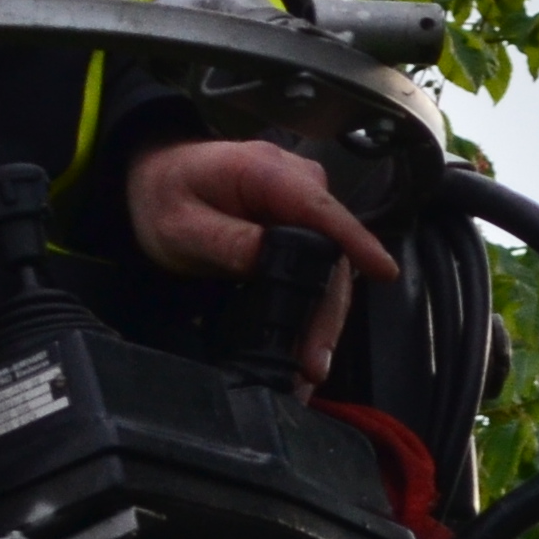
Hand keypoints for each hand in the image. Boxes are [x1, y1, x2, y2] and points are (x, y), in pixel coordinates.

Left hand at [125, 138, 400, 383]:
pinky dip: (314, 303)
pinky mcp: (301, 223)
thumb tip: (268, 260)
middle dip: (328, 309)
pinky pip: (319, 264)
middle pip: (332, 249)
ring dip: (324, 315)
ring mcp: (303, 202)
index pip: (320, 210)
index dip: (355, 242)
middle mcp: (296, 181)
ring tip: (310, 367)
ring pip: (330, 263)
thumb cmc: (164, 195)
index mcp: (266, 172)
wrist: (155, 178)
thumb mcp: (180, 224)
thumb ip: (224, 241)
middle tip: (313, 363)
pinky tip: (307, 343)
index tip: (383, 272)